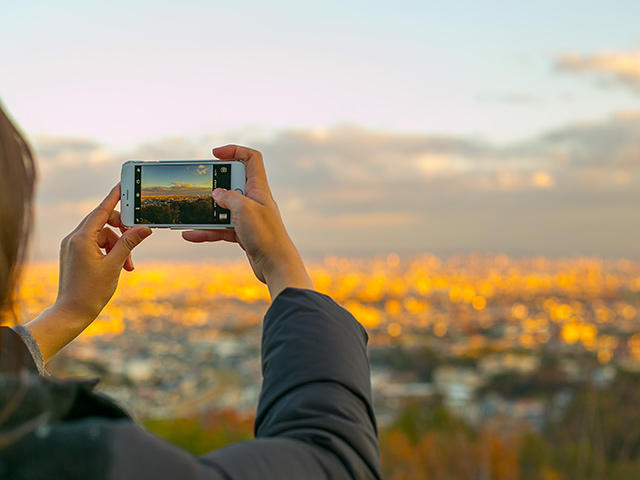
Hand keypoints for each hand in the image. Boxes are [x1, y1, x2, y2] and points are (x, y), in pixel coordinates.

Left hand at [26, 184, 151, 360]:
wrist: (72, 312)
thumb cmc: (92, 291)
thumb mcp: (115, 265)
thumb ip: (129, 243)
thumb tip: (144, 228)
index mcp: (82, 238)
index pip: (101, 210)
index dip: (115, 197)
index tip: (124, 184)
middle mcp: (74, 238)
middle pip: (103, 222)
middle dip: (122, 230)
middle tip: (137, 238)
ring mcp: (73, 246)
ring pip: (102, 235)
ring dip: (119, 245)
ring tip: (129, 264)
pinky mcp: (74, 254)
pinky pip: (96, 244)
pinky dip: (110, 251)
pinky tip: (120, 266)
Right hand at [182, 145, 311, 298]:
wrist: (276, 266)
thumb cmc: (265, 235)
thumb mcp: (244, 210)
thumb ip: (228, 197)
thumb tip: (217, 194)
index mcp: (259, 188)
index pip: (251, 159)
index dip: (234, 151)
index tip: (215, 154)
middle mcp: (254, 200)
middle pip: (231, 183)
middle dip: (214, 184)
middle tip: (199, 186)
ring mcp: (248, 217)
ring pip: (223, 208)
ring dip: (206, 211)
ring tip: (189, 214)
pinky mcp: (243, 233)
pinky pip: (220, 228)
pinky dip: (206, 231)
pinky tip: (190, 234)